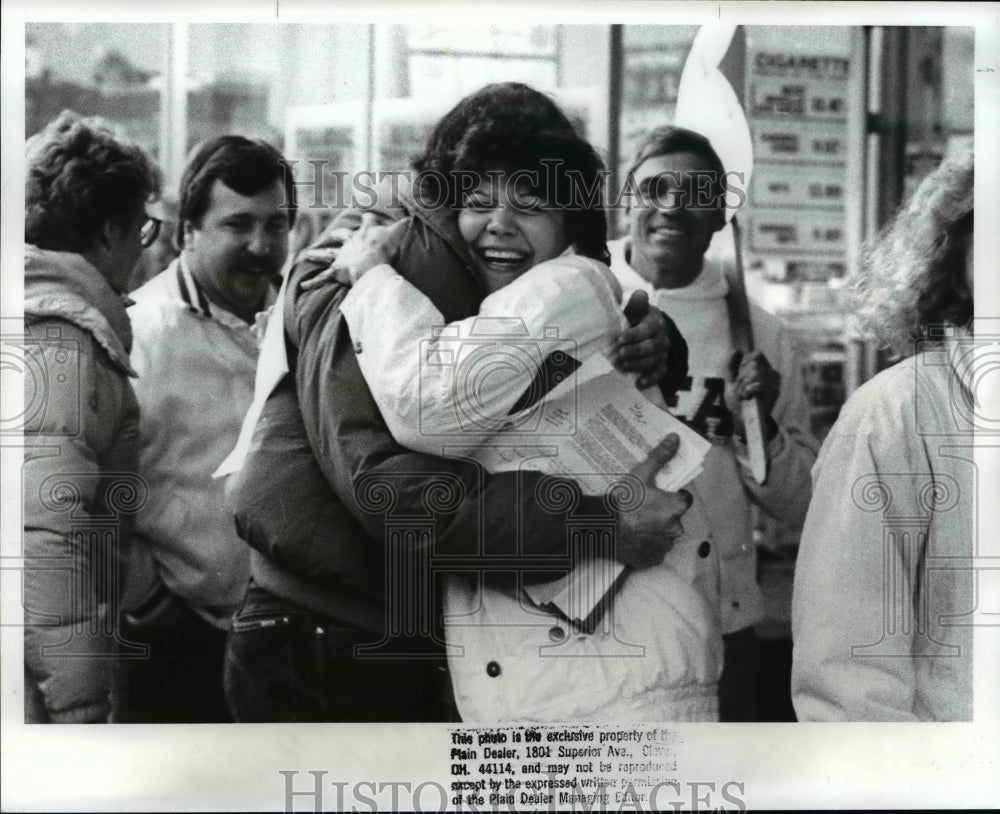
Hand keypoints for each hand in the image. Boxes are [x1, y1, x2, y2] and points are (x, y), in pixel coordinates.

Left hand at [299, 215, 404, 290]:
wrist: (374, 263)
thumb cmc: (386, 248)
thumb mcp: (398, 233)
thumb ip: (405, 226)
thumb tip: (413, 218)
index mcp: (366, 232)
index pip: (367, 221)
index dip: (368, 218)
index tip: (367, 215)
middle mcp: (351, 242)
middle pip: (341, 236)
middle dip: (337, 235)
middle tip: (332, 235)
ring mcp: (342, 256)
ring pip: (326, 254)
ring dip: (315, 255)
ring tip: (306, 255)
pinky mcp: (337, 270)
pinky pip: (322, 278)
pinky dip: (312, 282)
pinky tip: (302, 285)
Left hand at [613, 291, 670, 387]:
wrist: (643, 336)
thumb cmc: (635, 321)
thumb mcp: (634, 311)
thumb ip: (636, 304)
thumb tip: (640, 294)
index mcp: (656, 320)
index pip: (649, 328)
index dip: (635, 334)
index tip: (621, 338)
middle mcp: (663, 336)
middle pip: (654, 345)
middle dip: (637, 350)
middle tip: (621, 353)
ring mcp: (664, 352)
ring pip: (655, 359)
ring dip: (640, 364)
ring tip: (624, 366)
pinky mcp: (662, 365)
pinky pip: (660, 373)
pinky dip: (650, 379)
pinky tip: (639, 383)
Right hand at [614, 434, 693, 569]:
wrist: (604, 528)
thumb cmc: (624, 501)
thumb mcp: (642, 474)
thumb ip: (660, 456)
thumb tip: (676, 438)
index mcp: (677, 507)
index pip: (684, 499)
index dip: (673, 495)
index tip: (659, 494)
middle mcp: (676, 528)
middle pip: (674, 518)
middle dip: (663, 513)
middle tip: (643, 508)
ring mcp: (664, 546)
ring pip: (664, 535)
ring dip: (655, 530)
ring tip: (635, 523)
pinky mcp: (652, 559)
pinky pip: (654, 551)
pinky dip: (647, 545)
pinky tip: (634, 537)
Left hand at [727, 349, 780, 438]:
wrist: (741, 419)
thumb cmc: (737, 401)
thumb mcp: (731, 380)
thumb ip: (732, 365)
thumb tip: (737, 349)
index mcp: (764, 369)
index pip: (756, 354)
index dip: (744, 363)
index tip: (740, 376)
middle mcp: (772, 374)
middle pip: (754, 364)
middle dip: (741, 378)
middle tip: (740, 390)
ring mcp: (775, 383)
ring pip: (756, 373)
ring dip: (743, 386)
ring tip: (743, 395)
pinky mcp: (775, 393)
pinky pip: (758, 384)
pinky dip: (748, 391)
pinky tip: (748, 398)